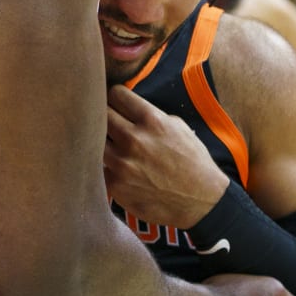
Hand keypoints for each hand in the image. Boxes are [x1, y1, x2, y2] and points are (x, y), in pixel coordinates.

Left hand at [104, 86, 228, 228]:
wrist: (200, 200)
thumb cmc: (192, 161)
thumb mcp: (179, 127)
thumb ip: (151, 115)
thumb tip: (129, 110)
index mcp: (151, 120)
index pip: (115, 94)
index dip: (116, 98)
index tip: (117, 104)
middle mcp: (133, 139)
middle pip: (100, 114)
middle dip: (106, 116)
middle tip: (112, 123)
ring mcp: (122, 163)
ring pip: (94, 140)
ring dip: (104, 141)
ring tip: (114, 146)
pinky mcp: (115, 184)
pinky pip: (100, 166)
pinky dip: (106, 165)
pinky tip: (118, 168)